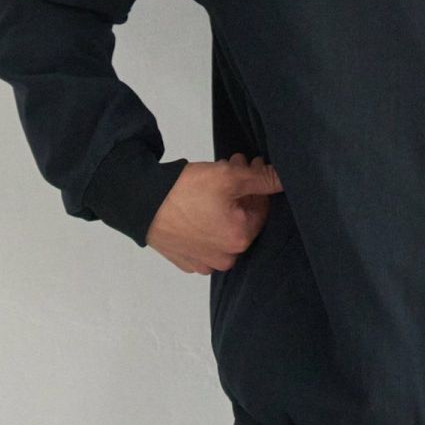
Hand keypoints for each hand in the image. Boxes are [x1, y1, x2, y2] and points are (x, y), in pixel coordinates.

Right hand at [144, 153, 283, 273]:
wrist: (140, 203)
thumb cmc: (186, 191)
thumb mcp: (229, 177)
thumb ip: (262, 179)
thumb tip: (284, 179)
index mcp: (240, 240)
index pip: (261, 207)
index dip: (256, 182)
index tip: (248, 163)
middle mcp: (224, 259)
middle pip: (242, 219)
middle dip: (241, 190)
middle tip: (232, 165)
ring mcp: (202, 262)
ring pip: (223, 229)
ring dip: (224, 205)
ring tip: (214, 181)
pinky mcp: (184, 260)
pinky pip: (205, 240)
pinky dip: (207, 222)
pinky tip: (198, 204)